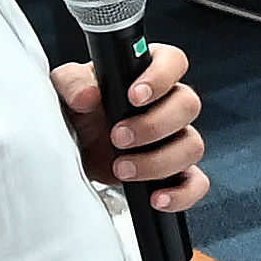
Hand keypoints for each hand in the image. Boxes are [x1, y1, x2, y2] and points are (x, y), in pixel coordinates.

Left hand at [56, 38, 210, 212]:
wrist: (70, 150)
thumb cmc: (75, 112)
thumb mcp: (64, 88)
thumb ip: (73, 84)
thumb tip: (87, 95)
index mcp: (145, 74)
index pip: (173, 62)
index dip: (161, 77)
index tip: (134, 96)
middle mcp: (168, 104)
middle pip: (188, 105)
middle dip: (153, 125)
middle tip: (118, 137)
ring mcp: (175, 140)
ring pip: (193, 146)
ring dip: (158, 161)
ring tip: (121, 168)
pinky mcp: (175, 173)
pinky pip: (195, 183)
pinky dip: (181, 193)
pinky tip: (155, 198)